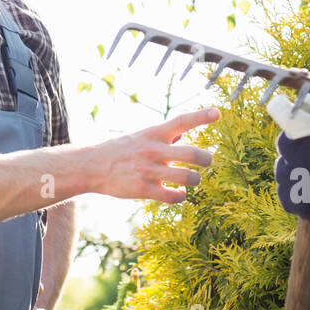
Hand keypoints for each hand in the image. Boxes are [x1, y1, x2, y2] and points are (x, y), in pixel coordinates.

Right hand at [90, 108, 218, 202]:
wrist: (92, 166)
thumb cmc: (120, 151)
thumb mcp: (141, 136)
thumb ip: (164, 136)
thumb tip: (184, 133)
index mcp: (154, 134)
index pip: (181, 121)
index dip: (201, 116)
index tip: (218, 112)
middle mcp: (154, 150)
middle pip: (193, 154)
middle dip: (206, 158)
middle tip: (207, 161)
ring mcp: (149, 170)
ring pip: (187, 177)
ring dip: (195, 180)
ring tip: (192, 180)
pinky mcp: (143, 189)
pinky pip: (173, 196)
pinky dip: (181, 196)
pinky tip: (179, 194)